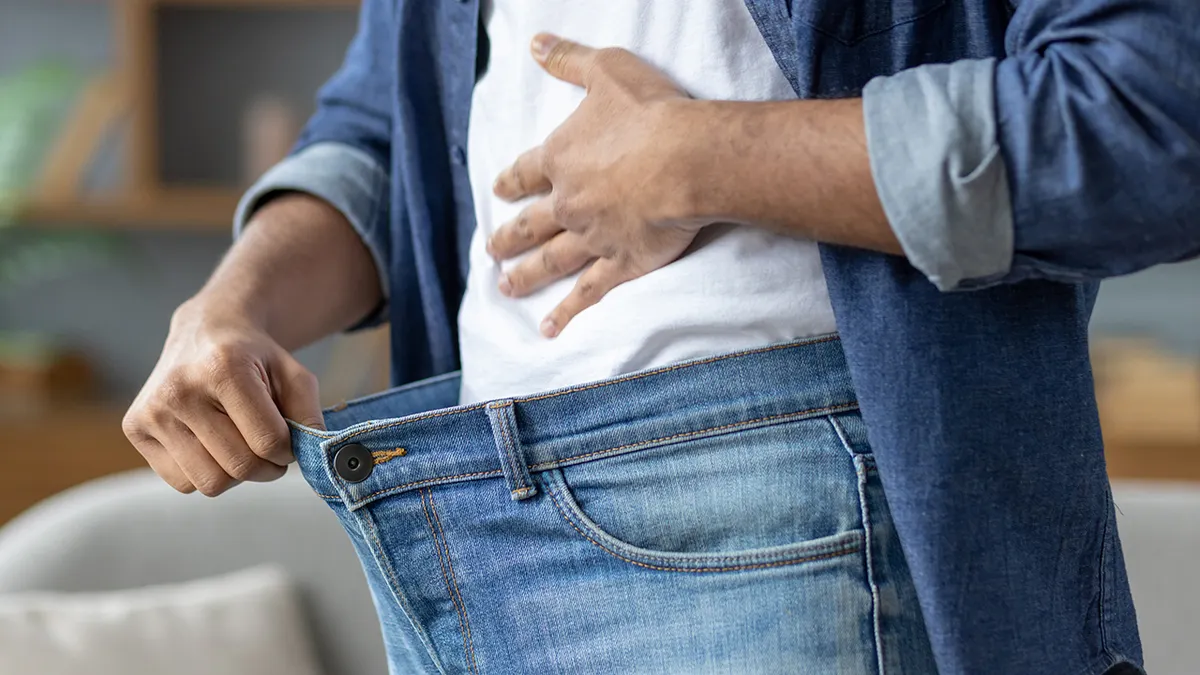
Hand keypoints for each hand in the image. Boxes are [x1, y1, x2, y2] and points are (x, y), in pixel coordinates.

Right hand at [123, 299, 324, 496]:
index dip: (288, 451)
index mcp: (223, 369)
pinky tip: (210, 443)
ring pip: (209, 483)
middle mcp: (180, 389)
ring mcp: (152, 410)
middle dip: (266, 467)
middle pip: (239, 467)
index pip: (267, 441)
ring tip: (239, 444)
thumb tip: (314, 455)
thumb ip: (310, 414)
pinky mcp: (135, 428)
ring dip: (235, 474)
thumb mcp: (294, 374)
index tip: (288, 442)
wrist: (204, 333)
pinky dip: (205, 472)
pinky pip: (182, 483)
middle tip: (269, 450)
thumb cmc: (254, 358)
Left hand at [488, 34, 708, 337]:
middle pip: (529, 224)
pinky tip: (549, 329)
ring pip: (550, 262)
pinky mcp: (619, 264)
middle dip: (507, 238)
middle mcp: (568, 202)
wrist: (686, 160)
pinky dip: (567, 312)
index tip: (496, 191)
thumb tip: (536, 44)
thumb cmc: (650, 112)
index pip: (526, 172)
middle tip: (490, 251)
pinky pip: (588, 293)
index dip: (510, 181)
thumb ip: (569, 59)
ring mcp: (591, 238)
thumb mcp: (606, 71)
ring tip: (505, 288)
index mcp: (561, 159)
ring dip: (526, 275)